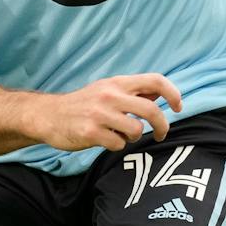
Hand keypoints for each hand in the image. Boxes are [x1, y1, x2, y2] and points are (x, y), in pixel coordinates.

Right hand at [34, 74, 184, 151]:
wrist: (48, 115)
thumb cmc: (83, 104)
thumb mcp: (107, 90)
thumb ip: (133, 92)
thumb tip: (161, 93)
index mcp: (117, 83)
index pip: (155, 80)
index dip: (172, 93)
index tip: (177, 107)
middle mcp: (110, 95)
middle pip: (151, 110)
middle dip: (162, 126)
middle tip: (160, 134)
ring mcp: (100, 114)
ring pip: (136, 130)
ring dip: (134, 137)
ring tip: (121, 135)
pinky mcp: (90, 132)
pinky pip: (118, 144)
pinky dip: (117, 145)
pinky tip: (106, 140)